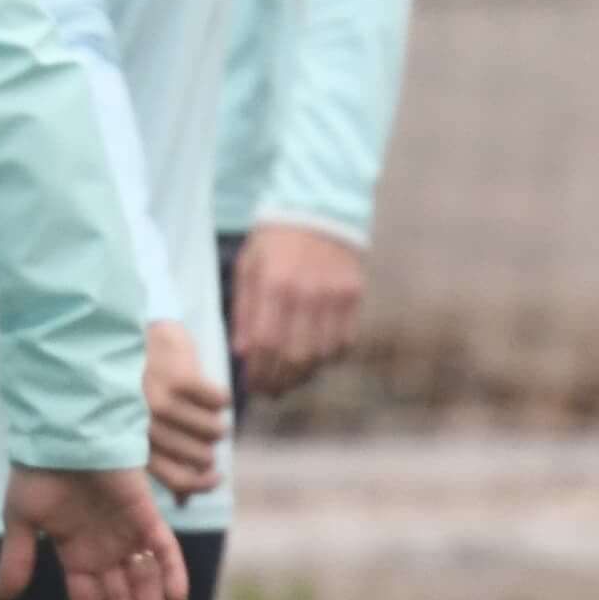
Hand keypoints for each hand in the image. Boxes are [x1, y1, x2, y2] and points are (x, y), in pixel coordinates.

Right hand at [0, 463, 188, 599]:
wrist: (61, 431)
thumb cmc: (37, 471)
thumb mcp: (20, 519)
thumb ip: (16, 559)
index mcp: (75, 552)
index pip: (86, 598)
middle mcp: (104, 547)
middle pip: (119, 596)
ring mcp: (127, 532)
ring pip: (144, 579)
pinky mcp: (145, 513)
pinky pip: (164, 548)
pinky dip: (172, 572)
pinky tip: (177, 599)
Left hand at [141, 319, 230, 500]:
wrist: (123, 332)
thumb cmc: (133, 387)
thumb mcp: (136, 427)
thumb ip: (159, 464)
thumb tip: (184, 501)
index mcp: (129, 444)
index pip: (178, 481)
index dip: (202, 484)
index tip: (216, 478)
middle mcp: (143, 427)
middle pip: (201, 457)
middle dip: (209, 448)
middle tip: (205, 436)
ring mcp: (161, 402)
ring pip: (214, 431)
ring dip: (217, 423)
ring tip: (206, 413)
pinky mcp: (179, 378)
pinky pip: (219, 402)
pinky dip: (219, 398)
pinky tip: (205, 391)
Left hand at [224, 220, 369, 400]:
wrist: (320, 208)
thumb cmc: (275, 240)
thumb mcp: (249, 267)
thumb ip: (245, 310)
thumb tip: (243, 353)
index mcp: (275, 283)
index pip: (267, 343)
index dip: (259, 372)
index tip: (252, 385)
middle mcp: (307, 292)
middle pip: (296, 356)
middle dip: (280, 381)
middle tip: (269, 391)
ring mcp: (335, 296)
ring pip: (322, 355)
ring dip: (303, 375)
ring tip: (288, 381)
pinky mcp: (354, 297)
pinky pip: (344, 342)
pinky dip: (328, 359)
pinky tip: (313, 360)